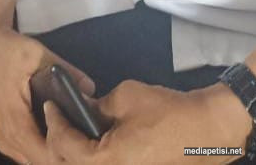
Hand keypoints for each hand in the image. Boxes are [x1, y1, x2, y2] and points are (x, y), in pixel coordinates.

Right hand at [0, 24, 94, 164]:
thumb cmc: (8, 51)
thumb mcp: (39, 54)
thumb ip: (67, 72)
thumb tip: (90, 90)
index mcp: (15, 122)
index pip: (46, 156)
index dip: (68, 152)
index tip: (85, 137)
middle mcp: (7, 138)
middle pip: (42, 163)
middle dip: (65, 154)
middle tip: (85, 136)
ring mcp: (4, 140)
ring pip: (34, 161)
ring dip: (54, 154)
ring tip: (74, 135)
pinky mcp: (4, 136)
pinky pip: (27, 154)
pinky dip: (44, 150)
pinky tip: (60, 134)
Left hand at [44, 80, 249, 164]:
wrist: (205, 130)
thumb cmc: (167, 112)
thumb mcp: (126, 97)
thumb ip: (98, 105)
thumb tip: (85, 108)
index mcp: (105, 160)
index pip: (63, 146)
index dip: (54, 123)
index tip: (51, 105)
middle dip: (57, 144)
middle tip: (57, 120)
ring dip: (74, 154)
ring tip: (71, 130)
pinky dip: (92, 157)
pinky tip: (93, 141)